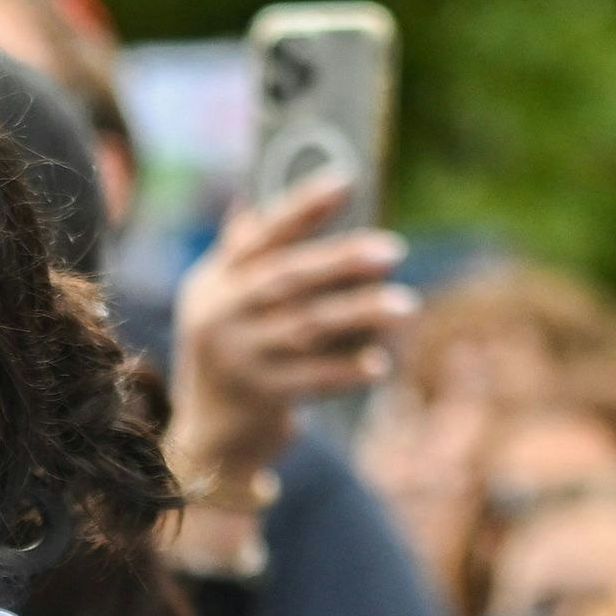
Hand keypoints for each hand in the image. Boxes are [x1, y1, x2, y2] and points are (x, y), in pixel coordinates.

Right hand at [165, 173, 415, 493]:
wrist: (210, 434)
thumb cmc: (233, 350)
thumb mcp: (223, 300)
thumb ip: (244, 252)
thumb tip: (264, 194)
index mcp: (214, 279)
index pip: (261, 234)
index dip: (303, 206)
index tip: (347, 181)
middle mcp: (219, 314)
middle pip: (288, 279)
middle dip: (342, 261)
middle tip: (392, 250)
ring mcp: (237, 358)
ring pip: (307, 327)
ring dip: (359, 314)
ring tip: (405, 306)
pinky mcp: (258, 397)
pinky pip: (311, 379)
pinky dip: (347, 370)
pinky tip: (381, 363)